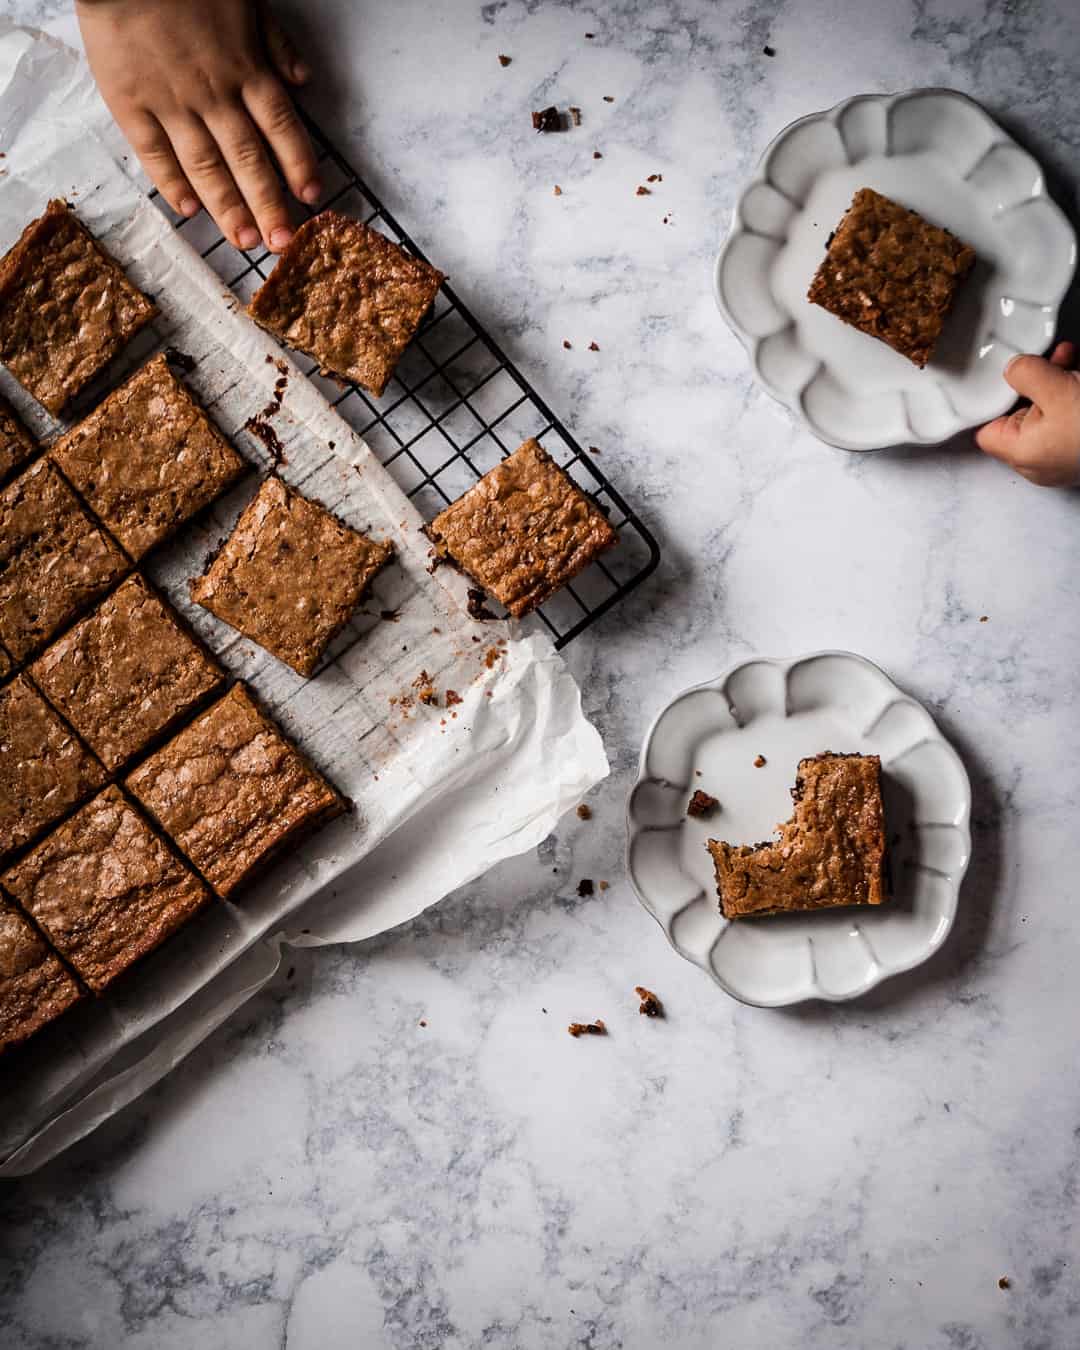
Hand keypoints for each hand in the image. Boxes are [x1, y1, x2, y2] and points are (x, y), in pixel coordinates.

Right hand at [76, 0, 320, 251]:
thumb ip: (275, 43)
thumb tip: (304, 82)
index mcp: (244, 68)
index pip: (281, 127)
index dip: (299, 165)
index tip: (312, 198)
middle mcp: (213, 94)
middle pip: (248, 159)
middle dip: (268, 205)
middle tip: (282, 243)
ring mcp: (170, 102)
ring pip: (206, 165)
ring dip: (228, 208)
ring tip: (244, 241)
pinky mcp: (130, 103)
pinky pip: (154, 153)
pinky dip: (171, 183)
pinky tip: (189, 210)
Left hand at [975, 341, 1079, 486]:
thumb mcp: (1057, 389)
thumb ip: (1026, 375)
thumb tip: (1012, 369)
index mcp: (1021, 453)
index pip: (986, 430)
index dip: (990, 401)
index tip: (997, 375)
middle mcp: (1038, 460)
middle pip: (1018, 416)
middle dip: (1030, 383)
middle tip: (1042, 361)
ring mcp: (1062, 455)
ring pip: (1046, 411)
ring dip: (1054, 380)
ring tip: (1067, 358)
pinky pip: (1068, 417)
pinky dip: (1070, 392)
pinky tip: (1076, 367)